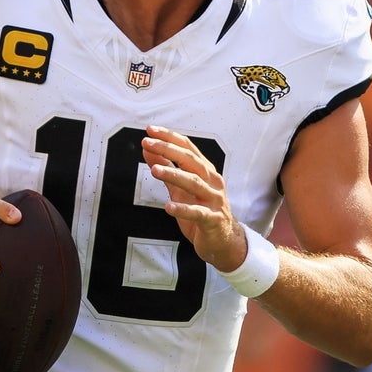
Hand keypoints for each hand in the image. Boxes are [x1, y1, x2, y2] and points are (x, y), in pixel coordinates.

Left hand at [141, 124, 247, 272]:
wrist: (223, 241)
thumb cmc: (201, 209)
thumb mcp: (181, 187)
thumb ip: (166, 167)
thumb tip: (148, 149)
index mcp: (206, 171)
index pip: (187, 148)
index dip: (169, 137)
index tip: (150, 130)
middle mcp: (212, 181)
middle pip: (190, 160)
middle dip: (168, 149)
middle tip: (148, 142)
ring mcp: (214, 200)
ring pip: (194, 183)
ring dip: (174, 175)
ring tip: (154, 170)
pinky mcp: (212, 219)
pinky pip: (197, 213)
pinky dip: (183, 209)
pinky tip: (168, 207)